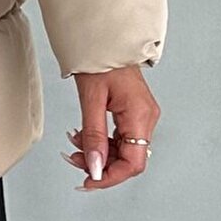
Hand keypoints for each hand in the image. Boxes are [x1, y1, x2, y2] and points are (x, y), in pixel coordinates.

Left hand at [64, 65, 159, 190]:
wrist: (106, 39)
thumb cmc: (101, 60)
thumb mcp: (91, 100)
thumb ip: (93, 136)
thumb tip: (95, 167)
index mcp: (141, 115)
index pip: (133, 163)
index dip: (110, 177)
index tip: (89, 180)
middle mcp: (146, 118)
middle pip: (128, 159)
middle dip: (100, 165)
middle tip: (75, 160)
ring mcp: (142, 116)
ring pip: (122, 151)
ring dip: (98, 154)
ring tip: (75, 145)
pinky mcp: (134, 113)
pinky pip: (120, 138)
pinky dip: (101, 142)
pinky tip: (84, 137)